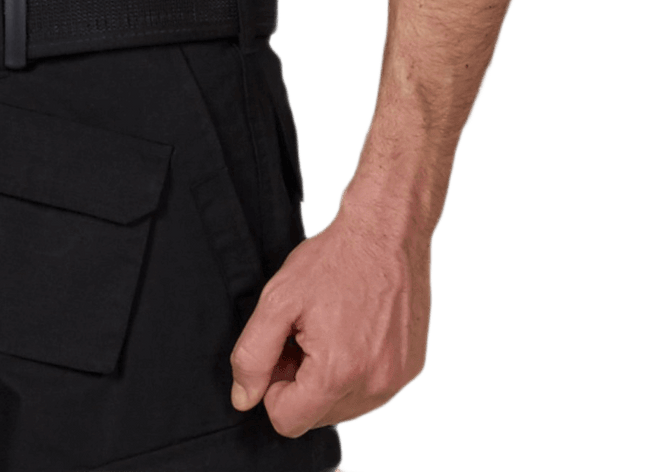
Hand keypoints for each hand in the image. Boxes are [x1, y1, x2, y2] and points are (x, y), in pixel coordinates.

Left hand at [229, 210, 431, 437]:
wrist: (386, 232)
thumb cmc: (333, 260)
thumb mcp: (278, 298)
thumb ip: (254, 354)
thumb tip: (245, 399)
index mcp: (337, 373)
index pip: (288, 421)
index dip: (273, 388)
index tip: (281, 350)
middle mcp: (374, 386)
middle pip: (316, 416)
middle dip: (301, 383)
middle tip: (303, 334)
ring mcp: (397, 380)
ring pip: (344, 408)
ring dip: (328, 380)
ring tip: (329, 329)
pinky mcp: (410, 369)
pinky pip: (371, 392)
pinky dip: (355, 372)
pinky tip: (353, 331)